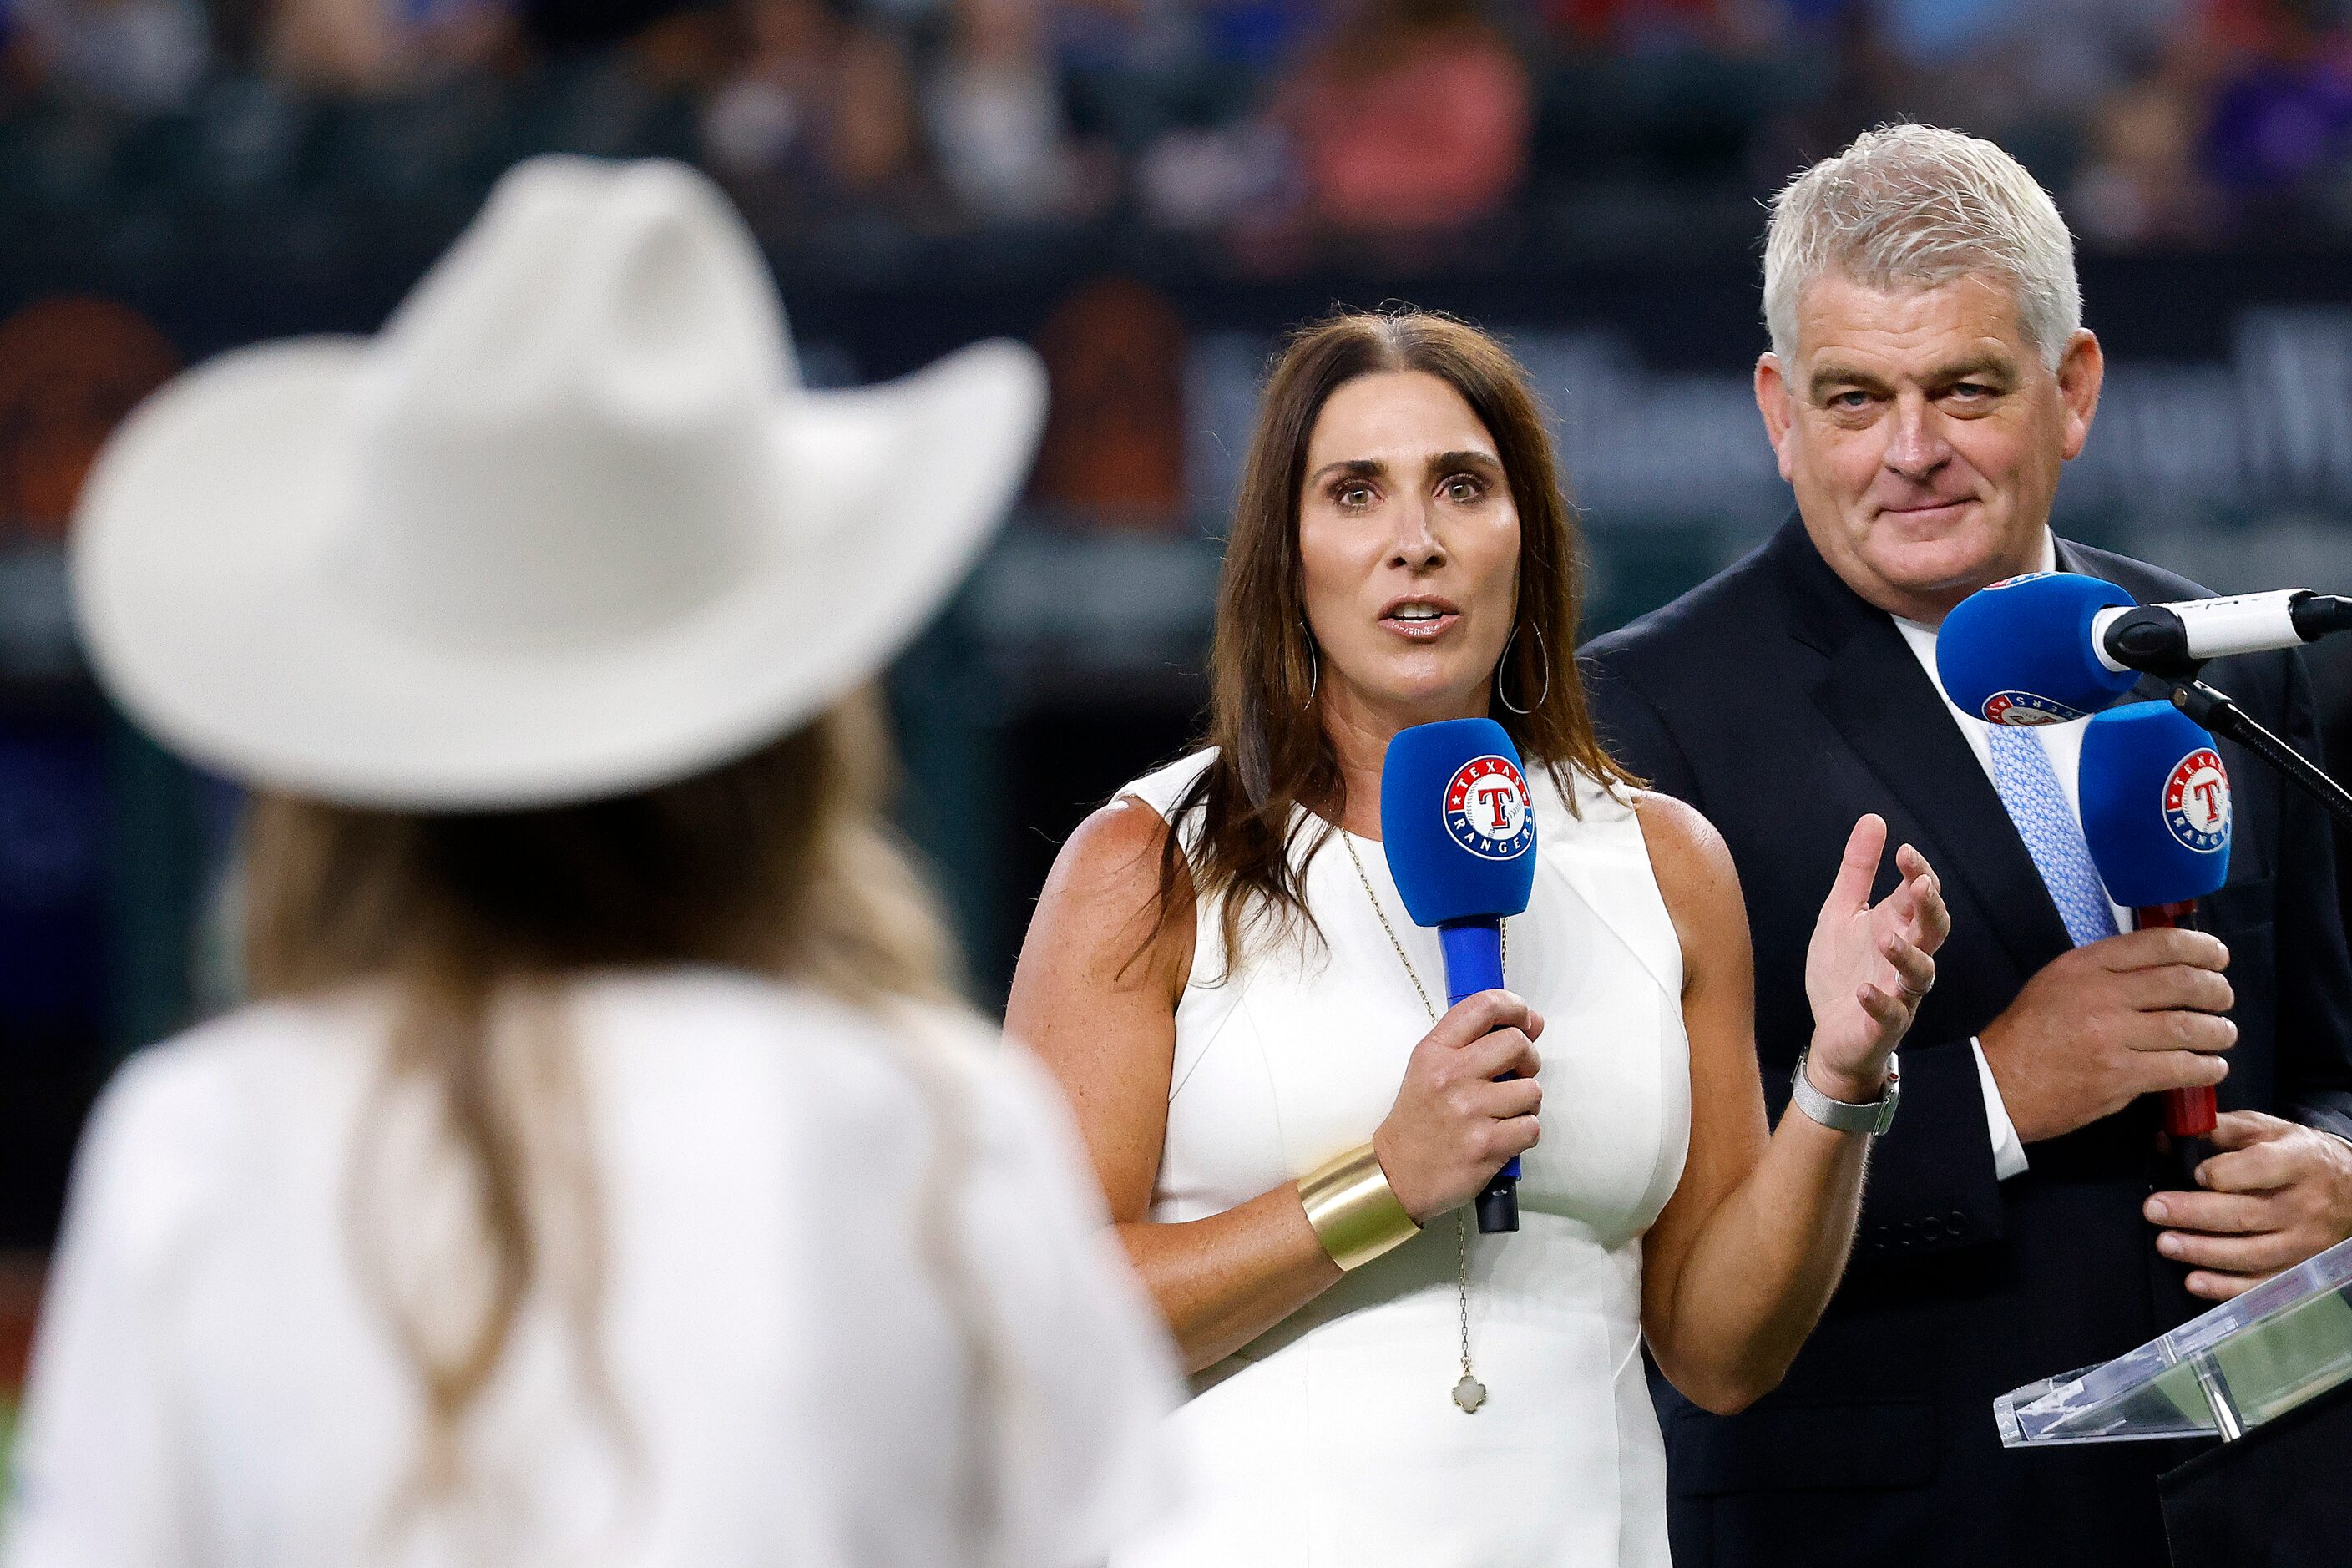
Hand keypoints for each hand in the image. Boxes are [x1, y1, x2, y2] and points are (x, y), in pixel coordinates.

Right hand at [1373, 990, 1544, 1224]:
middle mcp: (1451, 1076)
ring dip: (1526, 1103)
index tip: (1525, 1019)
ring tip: (1505, 1112)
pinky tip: (1504, 1135)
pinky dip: (1524, 1133)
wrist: (1397, 1174)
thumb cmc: (1417, 1122)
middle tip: (1518, 1073)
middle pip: (1516, 1043)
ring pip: (1531, 1089)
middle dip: (1528, 1058)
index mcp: (1435, 1052)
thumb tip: (1529, 1024)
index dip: (1514, 1007)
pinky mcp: (1486, 1145)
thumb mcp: (1429, 1069)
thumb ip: (1472, 1043)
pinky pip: (1531, 1126)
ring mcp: (1469, 1111)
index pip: (1483, 1006)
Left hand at [1803, 816, 1949, 1102]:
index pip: (1919, 896)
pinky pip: (1892, 1014)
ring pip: (1921, 973)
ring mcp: (1900, 993)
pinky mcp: (1884, 1025)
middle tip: (1918, 886)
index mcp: (1898, 927)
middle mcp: (1907, 958)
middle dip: (1929, 908)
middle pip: (1933, 930)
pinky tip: (1863, 990)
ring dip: (1907, 954)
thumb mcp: (1841, 913)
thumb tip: (1874, 819)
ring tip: (1886, 937)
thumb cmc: (1843, 971)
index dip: (1917, 873)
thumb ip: (1857, 871)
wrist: (1832, 1035)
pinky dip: (1879, 1002)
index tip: (1903, 851)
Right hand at [1978, 929, 2234, 1144]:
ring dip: (2219, 1032)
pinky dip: (2207, 1067)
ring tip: (2223, 1035)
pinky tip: (2210, 1066)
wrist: (2000, 1083)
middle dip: (2216, 990)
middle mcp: (2101, 995)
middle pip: (2184, 983)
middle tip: (2224, 999)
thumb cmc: (2030, 1033)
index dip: (2200, 947)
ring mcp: (2112, 1037)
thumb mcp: (2057, 982)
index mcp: (2085, 966)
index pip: (2159, 944)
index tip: (2217, 956)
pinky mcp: (2121, 1076)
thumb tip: (2163, 969)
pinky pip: (2182, 1068)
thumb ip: (2105, 972)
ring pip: (2189, 1027)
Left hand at [2146, 1111, 2351, 1300]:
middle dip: (2195, 1214)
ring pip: (2252, 1253)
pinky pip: (2262, 1284)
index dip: (2223, 1172)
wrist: (2350, 1189)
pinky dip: (2226, 1287)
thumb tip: (2168, 1138)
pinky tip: (2194, 1281)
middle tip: (2153, 1210)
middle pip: (2247, 1214)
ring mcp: (2304, 1241)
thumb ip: (2219, 1130)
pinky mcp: (2299, 1267)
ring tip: (2165, 1243)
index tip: (2192, 1172)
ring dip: (2203, 1252)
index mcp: (2297, 1161)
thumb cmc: (2294, 1154)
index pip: (2261, 1167)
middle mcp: (2304, 1204)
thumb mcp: (2265, 1130)